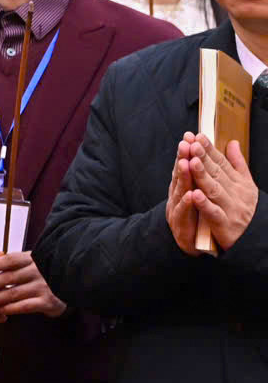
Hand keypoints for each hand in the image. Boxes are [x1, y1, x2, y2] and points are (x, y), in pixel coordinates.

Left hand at [0, 250, 66, 317]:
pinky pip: (25, 306)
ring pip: (13, 293)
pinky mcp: (48, 301)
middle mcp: (37, 270)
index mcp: (31, 258)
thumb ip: (14, 260)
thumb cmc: (45, 272)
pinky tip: (1, 310)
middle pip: (7, 278)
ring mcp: (43, 286)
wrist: (75, 285)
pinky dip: (11, 308)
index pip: (7, 261)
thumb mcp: (31, 262)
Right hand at [167, 138, 208, 254]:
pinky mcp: (180, 226)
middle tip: (185, 144)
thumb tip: (206, 154)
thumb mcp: (197, 195)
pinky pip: (184, 214)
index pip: (184, 166)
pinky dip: (187, 204)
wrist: (188, 246)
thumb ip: (201, 175)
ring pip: (179, 192)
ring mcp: (177, 210)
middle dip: (182, 159)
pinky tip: (191, 195)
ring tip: (186, 164)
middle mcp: (177, 196)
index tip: (190, 136)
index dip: (187, 152)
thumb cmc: (194, 218)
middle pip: (179, 175)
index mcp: (183, 188)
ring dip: (183, 177)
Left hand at [191, 137, 257, 252]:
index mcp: (240, 183)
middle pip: (217, 173)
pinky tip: (194, 194)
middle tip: (192, 144)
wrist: (253, 238)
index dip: (209, 149)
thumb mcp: (245, 184)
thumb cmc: (243, 208)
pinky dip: (204, 204)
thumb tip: (232, 143)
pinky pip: (213, 212)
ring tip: (192, 162)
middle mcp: (236, 194)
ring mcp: (231, 209)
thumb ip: (237, 164)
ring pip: (214, 190)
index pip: (222, 163)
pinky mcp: (225, 224)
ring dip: (202, 176)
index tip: (198, 136)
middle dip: (204, 158)